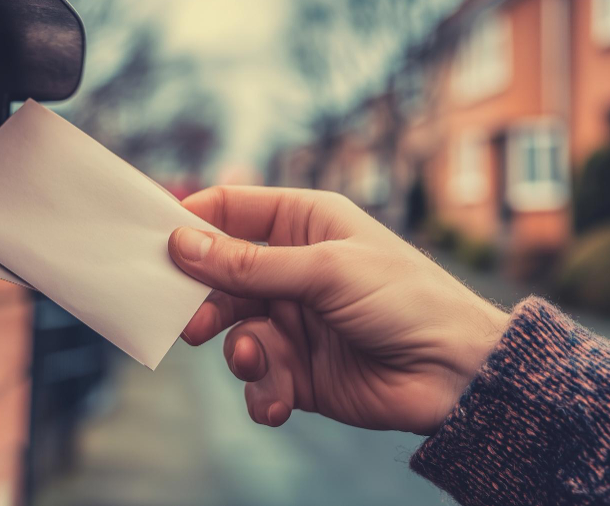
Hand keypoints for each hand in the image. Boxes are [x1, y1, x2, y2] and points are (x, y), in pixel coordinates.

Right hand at [168, 186, 508, 434]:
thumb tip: (180, 244)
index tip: (153, 242)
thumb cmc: (405, 300)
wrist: (456, 375)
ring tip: (254, 361)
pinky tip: (280, 399)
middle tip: (191, 323)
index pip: (231, 210)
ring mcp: (293, 319)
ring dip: (239, 351)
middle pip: (220, 276)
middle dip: (204, 301)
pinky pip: (258, 378)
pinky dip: (262, 391)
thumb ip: (249, 263)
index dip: (191, 222)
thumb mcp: (325, 271)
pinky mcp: (297, 370)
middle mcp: (292, 268)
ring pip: (234, 331)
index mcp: (303, 224)